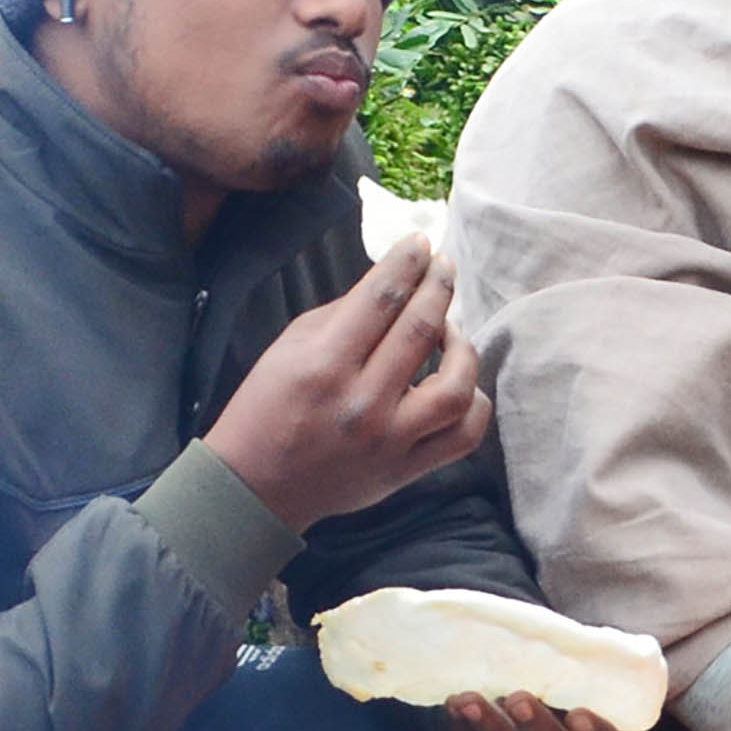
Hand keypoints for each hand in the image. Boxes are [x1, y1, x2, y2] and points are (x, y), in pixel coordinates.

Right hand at [206, 237, 487, 529]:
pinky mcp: (406, 470)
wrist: (257, 486)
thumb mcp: (289, 347)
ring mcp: (390, 440)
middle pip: (421, 330)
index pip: (381, 299)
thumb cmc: (268, 406)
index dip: (407, 263)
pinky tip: (461, 382)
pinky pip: (464, 435)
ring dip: (462, 346)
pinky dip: (474, 402)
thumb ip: (343, 313)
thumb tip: (394, 282)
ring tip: (451, 329)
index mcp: (324, 365)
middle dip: (438, 286)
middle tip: (443, 267)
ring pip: (456, 386)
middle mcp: (362, 403)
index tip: (421, 243)